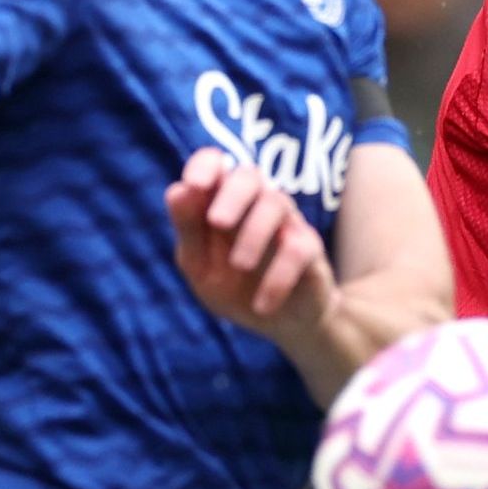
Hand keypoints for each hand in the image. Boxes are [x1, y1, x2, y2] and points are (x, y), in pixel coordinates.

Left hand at [168, 153, 332, 343]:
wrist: (276, 324)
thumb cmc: (233, 286)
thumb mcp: (199, 266)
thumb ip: (188, 230)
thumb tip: (178, 190)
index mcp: (222, 202)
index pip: (215, 164)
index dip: (205, 165)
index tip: (194, 184)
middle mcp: (255, 204)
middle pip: (249, 175)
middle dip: (232, 194)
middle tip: (217, 222)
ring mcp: (285, 223)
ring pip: (276, 203)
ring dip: (254, 233)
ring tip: (240, 266)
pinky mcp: (310, 249)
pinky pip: (298, 249)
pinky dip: (278, 277)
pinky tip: (262, 304)